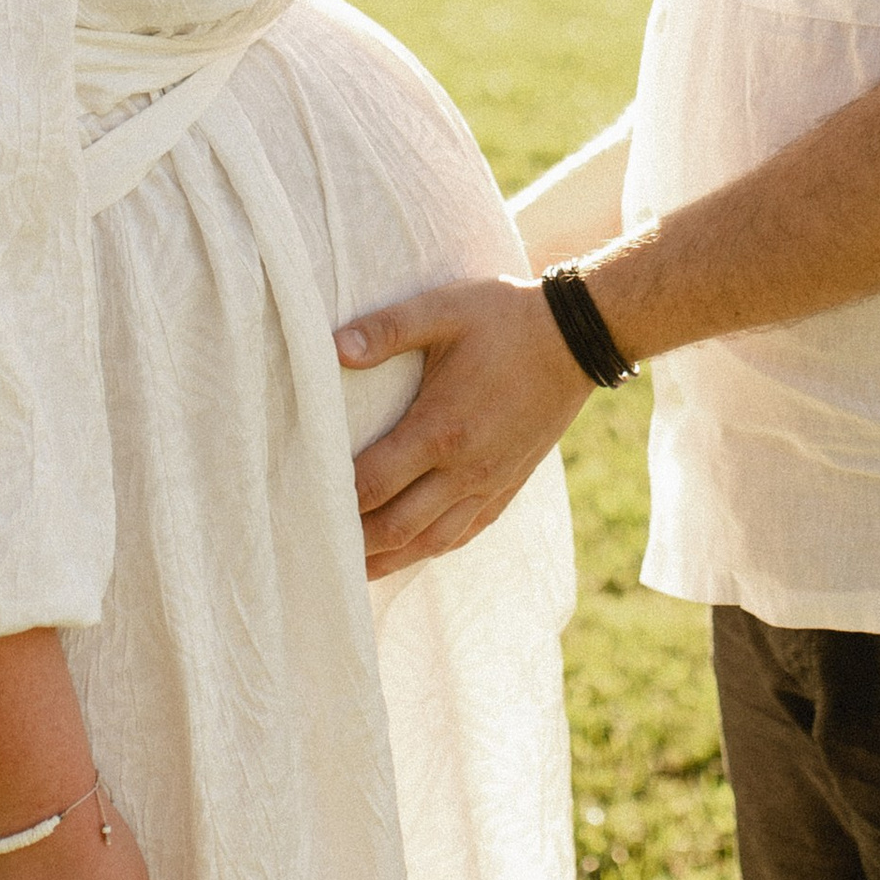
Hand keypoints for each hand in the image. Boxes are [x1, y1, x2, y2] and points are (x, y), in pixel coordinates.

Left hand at [339, 277, 590, 575]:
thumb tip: (332, 348)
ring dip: (389, 559)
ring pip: (432, 542)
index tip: (302, 505)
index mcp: (441, 429)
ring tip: (352, 571)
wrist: (577, 336)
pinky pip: (465, 532)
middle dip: (354, 544)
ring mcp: (490, 482)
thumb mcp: (443, 308)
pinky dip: (431, 549)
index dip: (335, 500)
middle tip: (314, 551)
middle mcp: (466, 468)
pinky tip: (410, 551)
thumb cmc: (504, 318)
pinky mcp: (509, 485)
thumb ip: (387, 329)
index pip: (373, 483)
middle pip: (397, 527)